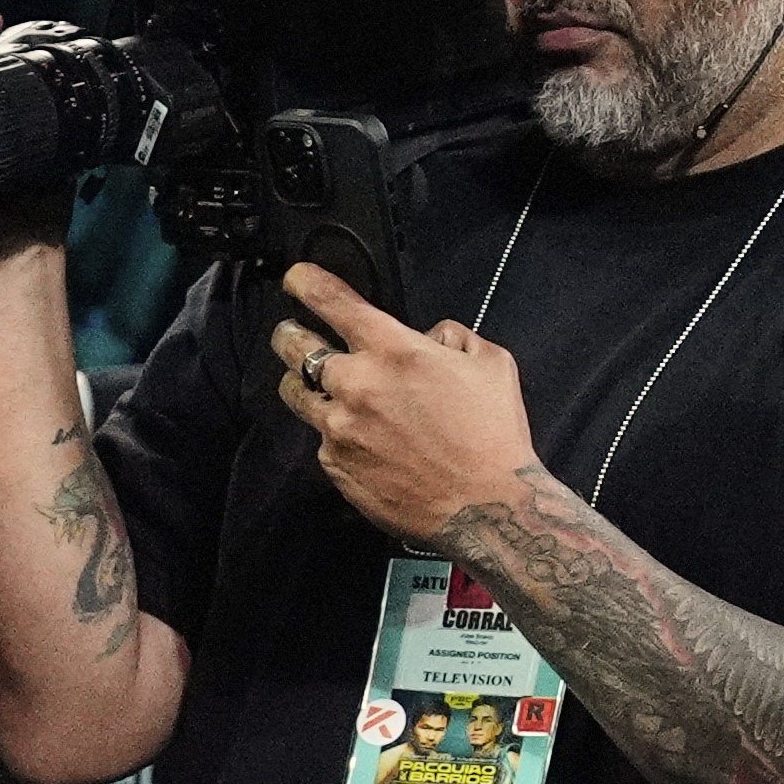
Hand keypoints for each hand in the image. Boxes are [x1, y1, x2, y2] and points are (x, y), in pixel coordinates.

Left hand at [272, 261, 537, 543]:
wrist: (484, 505)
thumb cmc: (493, 433)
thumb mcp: (492, 364)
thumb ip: (452, 338)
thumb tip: (427, 335)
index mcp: (394, 351)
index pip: (335, 303)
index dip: (308, 284)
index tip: (294, 278)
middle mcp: (356, 385)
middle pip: (295, 347)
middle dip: (290, 334)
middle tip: (291, 333)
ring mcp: (338, 427)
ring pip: (296, 393)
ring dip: (301, 383)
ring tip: (314, 384)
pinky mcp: (333, 463)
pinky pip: (321, 437)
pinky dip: (334, 432)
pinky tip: (361, 439)